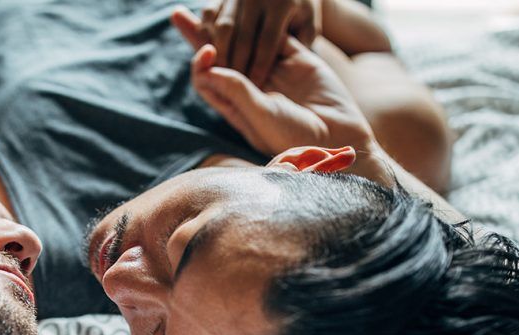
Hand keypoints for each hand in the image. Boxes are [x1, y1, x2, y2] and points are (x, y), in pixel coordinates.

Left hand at [172, 7, 371, 157]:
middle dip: (199, 36)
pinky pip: (277, 37)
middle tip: (178, 16)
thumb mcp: (264, 118)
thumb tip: (208, 68)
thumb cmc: (297, 137)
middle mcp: (251, 86)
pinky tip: (250, 9)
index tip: (207, 51)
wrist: (340, 136)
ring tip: (213, 5)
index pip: (208, 77)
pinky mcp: (297, 59)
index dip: (202, 62)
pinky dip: (265, 24)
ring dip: (229, 25)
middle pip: (219, 56)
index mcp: (236, 105)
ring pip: (245, 42)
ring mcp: (273, 71)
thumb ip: (238, 93)